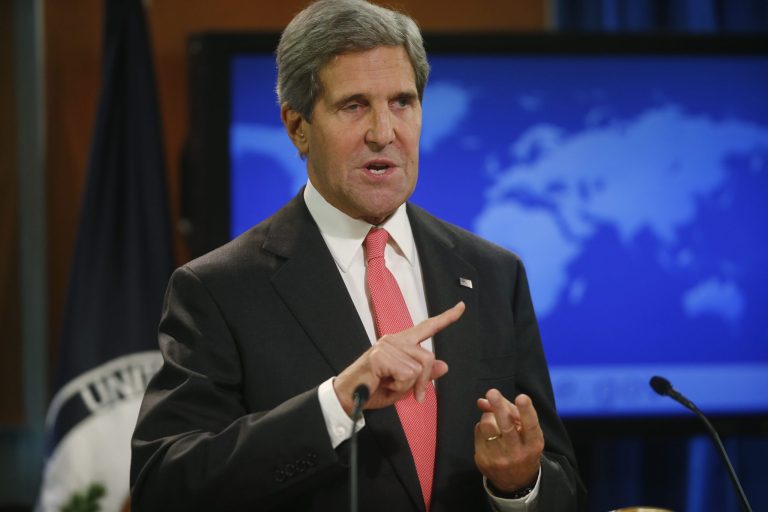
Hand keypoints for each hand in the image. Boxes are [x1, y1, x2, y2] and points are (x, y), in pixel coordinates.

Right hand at [333, 302, 464, 414]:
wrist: (348, 397)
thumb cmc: (373, 389)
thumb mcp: (404, 385)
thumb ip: (423, 375)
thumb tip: (444, 366)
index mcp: (401, 342)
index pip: (427, 327)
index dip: (446, 318)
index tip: (461, 307)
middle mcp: (394, 339)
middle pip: (428, 357)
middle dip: (424, 381)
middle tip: (414, 395)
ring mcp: (387, 346)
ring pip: (418, 368)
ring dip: (407, 385)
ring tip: (388, 384)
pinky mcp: (381, 356)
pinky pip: (406, 374)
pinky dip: (399, 387)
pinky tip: (383, 384)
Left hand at [474, 389, 543, 492]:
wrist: (516, 481)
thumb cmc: (523, 446)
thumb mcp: (526, 432)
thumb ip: (510, 410)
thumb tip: (483, 400)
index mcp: (533, 444)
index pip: (531, 426)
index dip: (526, 411)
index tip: (522, 397)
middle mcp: (517, 453)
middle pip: (506, 426)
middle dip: (499, 407)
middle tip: (492, 392)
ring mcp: (499, 458)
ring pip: (487, 425)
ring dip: (488, 416)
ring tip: (494, 420)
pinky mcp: (483, 460)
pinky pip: (478, 432)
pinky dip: (482, 427)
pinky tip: (489, 434)